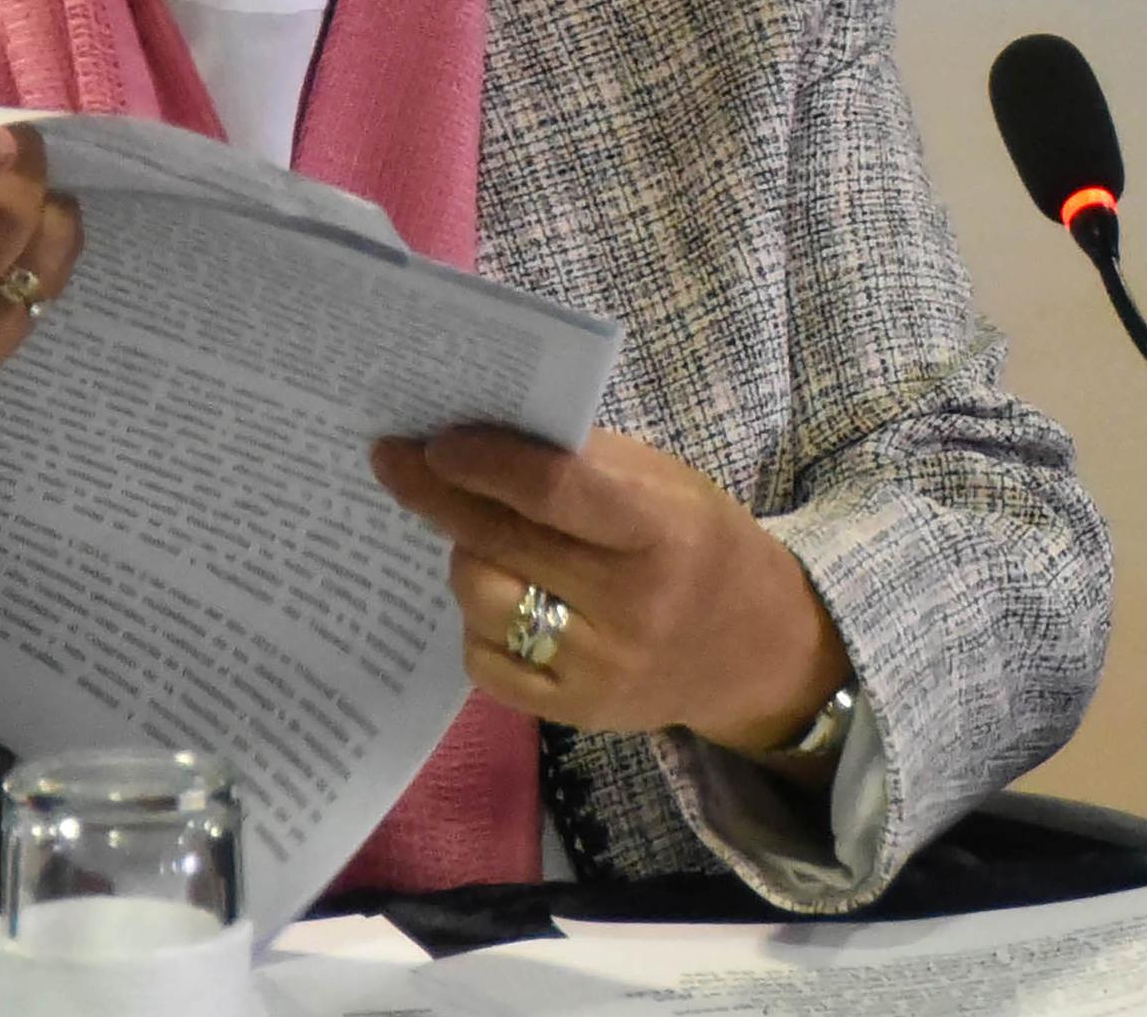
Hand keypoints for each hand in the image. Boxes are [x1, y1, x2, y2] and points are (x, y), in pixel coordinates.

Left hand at [370, 425, 847, 757]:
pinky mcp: (574, 715)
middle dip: (438, 495)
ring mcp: (599, 669)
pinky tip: (494, 594)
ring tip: (470, 534)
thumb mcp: (663, 483)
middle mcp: (629, 607)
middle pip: (504, 542)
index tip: (433, 440)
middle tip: (393, 459)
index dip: (487, 463)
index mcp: (658, 532)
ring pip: (483, 601)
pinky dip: (475, 621)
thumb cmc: (699, 541)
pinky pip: (486, 662)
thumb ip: (583, 461)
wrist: (753, 650)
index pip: (555, 490)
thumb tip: (482, 430)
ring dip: (462, 557)